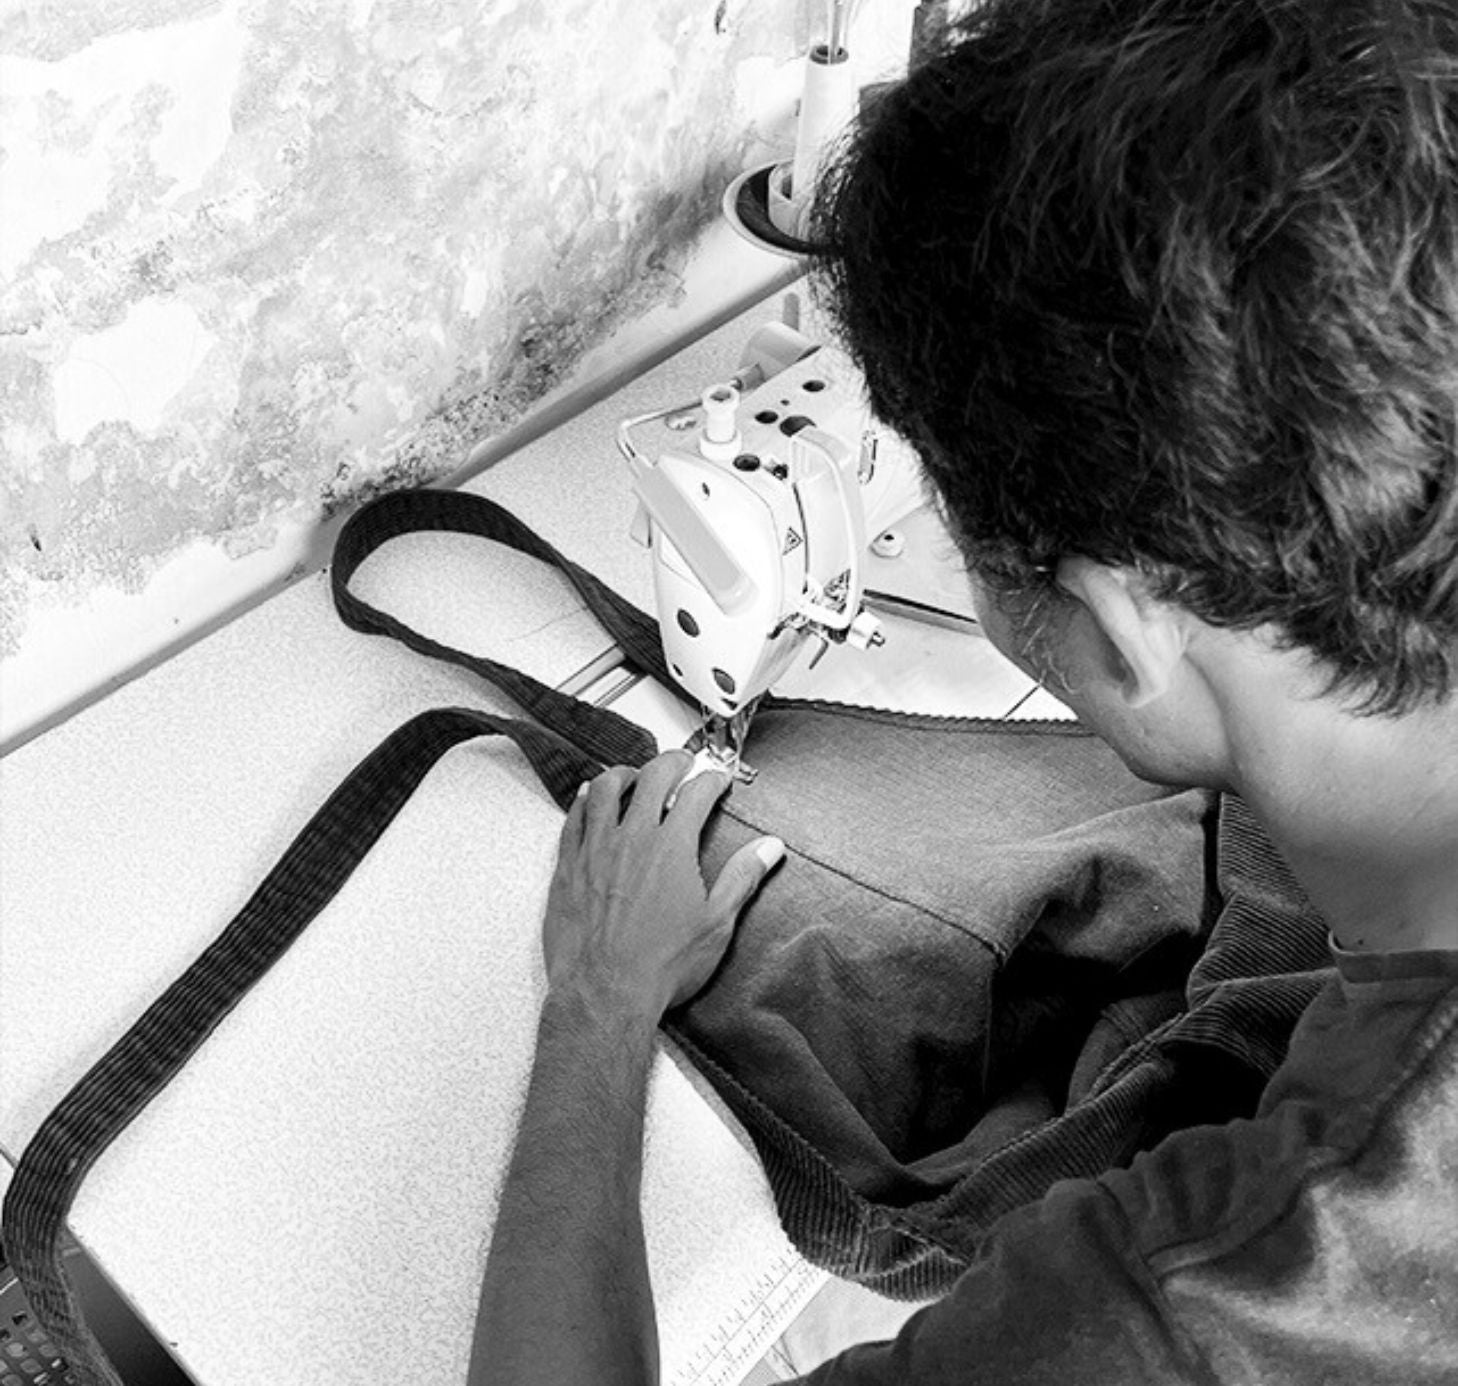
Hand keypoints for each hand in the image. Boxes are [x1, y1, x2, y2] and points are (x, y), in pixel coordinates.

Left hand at [542, 750, 784, 1019]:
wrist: (604, 993)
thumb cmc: (660, 966)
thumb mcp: (716, 924)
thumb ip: (742, 877)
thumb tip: (770, 848)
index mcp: (672, 847)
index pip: (697, 793)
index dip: (712, 779)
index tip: (718, 779)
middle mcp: (632, 838)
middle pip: (652, 777)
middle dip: (672, 762)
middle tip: (682, 762)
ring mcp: (595, 849)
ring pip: (607, 789)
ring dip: (625, 773)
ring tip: (635, 774)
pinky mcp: (568, 866)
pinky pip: (574, 818)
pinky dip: (586, 800)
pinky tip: (591, 798)